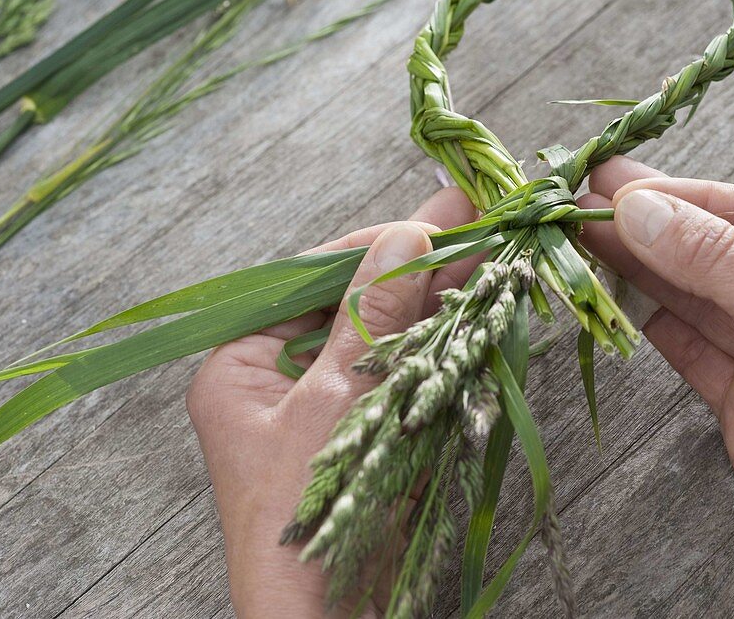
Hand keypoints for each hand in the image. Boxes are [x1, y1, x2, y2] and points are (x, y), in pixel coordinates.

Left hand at [186, 187, 475, 617]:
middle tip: (476, 217)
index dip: (374, 244)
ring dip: (438, 297)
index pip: (309, 278)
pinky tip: (482, 307)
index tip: (431, 217)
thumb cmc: (305, 515)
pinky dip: (444, 342)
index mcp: (241, 365)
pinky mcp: (369, 435)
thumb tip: (405, 236)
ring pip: (387, 335)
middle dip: (417, 266)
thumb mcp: (335, 400)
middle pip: (355, 302)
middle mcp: (280, 381)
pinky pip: (406, 372)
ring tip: (493, 251)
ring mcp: (329, 408)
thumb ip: (370, 316)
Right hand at [578, 156, 733, 618]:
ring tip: (587, 237)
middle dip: (660, 226)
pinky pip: (690, 346)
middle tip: (592, 197)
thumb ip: (716, 260)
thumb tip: (641, 210)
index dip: (692, 198)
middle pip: (724, 252)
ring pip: (699, 298)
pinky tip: (615, 294)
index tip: (627, 187)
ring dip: (645, 269)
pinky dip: (651, 321)